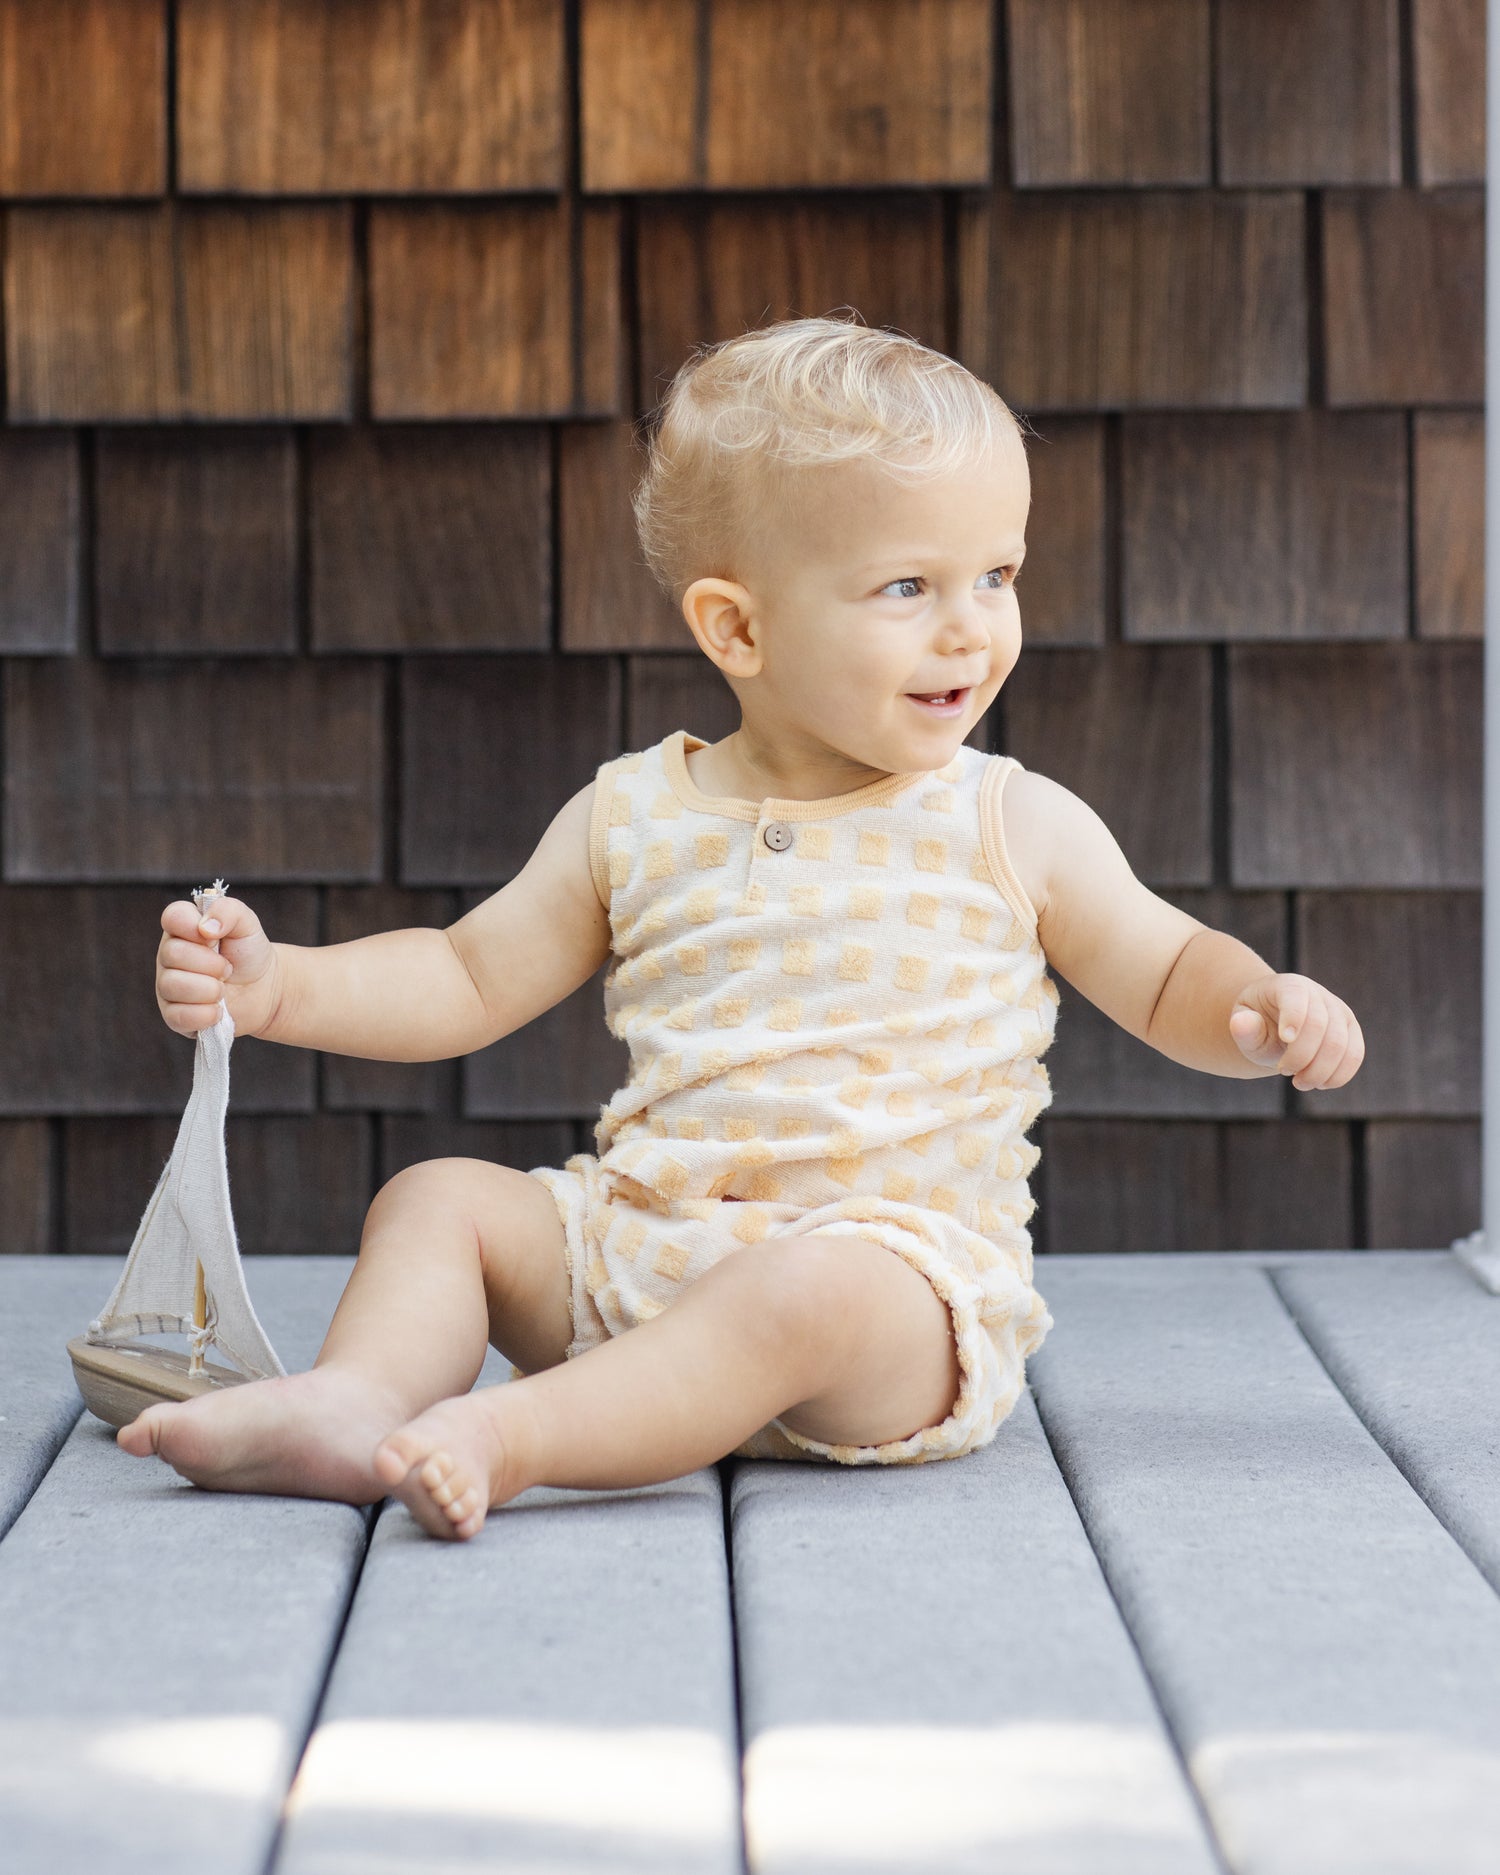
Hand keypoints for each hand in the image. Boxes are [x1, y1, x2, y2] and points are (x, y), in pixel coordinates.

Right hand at [155, 893, 282, 1039]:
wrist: (263, 990)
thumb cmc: (249, 953)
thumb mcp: (247, 924)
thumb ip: (229, 911)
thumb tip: (205, 927)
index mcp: (182, 928)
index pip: (172, 917)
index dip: (194, 927)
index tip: (215, 938)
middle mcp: (168, 955)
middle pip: (173, 954)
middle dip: (211, 964)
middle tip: (227, 968)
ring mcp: (168, 985)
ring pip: (173, 985)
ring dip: (210, 989)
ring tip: (223, 988)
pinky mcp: (173, 1015)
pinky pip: (179, 1016)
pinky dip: (205, 1014)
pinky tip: (218, 1010)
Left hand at [1228, 973, 1363, 1091]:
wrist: (1276, 1025)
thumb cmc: (1257, 1024)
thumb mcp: (1243, 1024)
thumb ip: (1243, 1027)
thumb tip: (1240, 1024)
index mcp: (1289, 986)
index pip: (1296, 997)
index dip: (1293, 1019)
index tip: (1285, 1041)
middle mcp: (1318, 994)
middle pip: (1319, 1026)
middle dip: (1301, 1056)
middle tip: (1283, 1072)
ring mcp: (1339, 1011)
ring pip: (1340, 1044)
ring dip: (1319, 1071)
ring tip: (1299, 1082)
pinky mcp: (1351, 1030)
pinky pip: (1355, 1055)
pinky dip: (1339, 1075)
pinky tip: (1320, 1084)